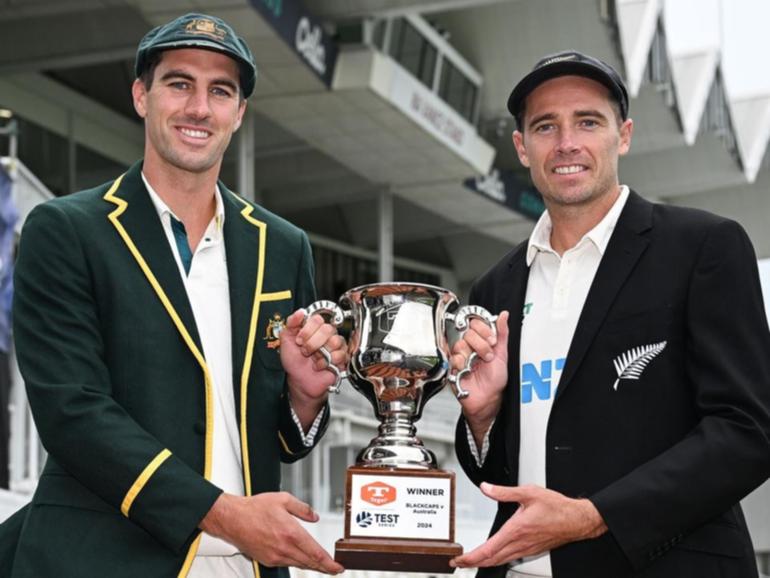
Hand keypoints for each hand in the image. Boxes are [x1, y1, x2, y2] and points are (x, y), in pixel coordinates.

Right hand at [200, 492, 343, 573]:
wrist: (233, 519)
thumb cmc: (255, 508)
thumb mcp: (283, 499)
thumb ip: (302, 508)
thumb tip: (314, 517)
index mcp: (291, 533)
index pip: (315, 553)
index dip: (329, 563)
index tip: (338, 567)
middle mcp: (284, 548)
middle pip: (310, 563)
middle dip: (324, 567)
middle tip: (334, 568)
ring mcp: (275, 556)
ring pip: (299, 565)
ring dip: (311, 565)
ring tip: (321, 564)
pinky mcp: (267, 560)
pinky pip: (287, 564)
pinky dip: (297, 562)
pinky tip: (301, 559)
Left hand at [280, 309, 346, 426]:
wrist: (299, 381)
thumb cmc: (294, 362)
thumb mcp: (286, 340)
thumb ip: (291, 323)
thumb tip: (300, 312)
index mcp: (314, 327)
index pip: (317, 319)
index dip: (307, 330)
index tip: (299, 340)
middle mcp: (326, 334)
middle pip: (327, 329)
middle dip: (312, 343)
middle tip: (306, 351)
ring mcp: (335, 346)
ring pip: (334, 341)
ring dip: (320, 353)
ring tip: (314, 358)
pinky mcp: (342, 358)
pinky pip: (339, 355)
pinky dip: (325, 363)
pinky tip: (320, 365)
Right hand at [450, 311, 509, 440]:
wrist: (488, 398)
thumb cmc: (495, 379)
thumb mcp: (503, 353)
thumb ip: (502, 333)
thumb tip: (504, 315)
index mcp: (481, 341)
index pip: (475, 323)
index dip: (484, 330)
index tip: (492, 340)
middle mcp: (469, 347)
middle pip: (468, 333)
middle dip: (481, 345)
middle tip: (488, 356)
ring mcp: (461, 356)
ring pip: (460, 345)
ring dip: (473, 355)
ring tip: (479, 364)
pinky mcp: (453, 367)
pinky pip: (454, 358)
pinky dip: (463, 364)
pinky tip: (468, 370)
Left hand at [451, 483, 606, 567]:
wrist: (577, 520)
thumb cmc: (556, 507)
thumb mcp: (528, 492)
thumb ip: (504, 492)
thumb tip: (486, 488)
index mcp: (516, 530)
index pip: (488, 549)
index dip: (471, 557)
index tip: (459, 559)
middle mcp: (520, 543)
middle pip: (492, 560)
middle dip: (473, 562)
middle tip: (458, 563)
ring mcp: (527, 549)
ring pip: (501, 561)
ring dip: (484, 562)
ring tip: (471, 561)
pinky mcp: (532, 550)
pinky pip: (511, 558)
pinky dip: (498, 560)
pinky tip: (494, 557)